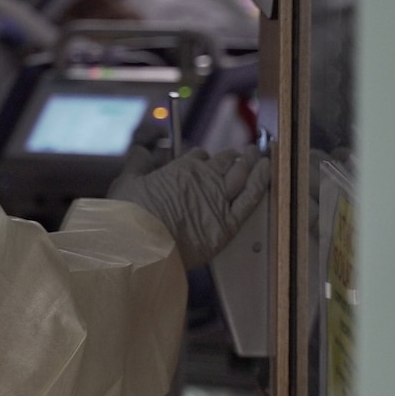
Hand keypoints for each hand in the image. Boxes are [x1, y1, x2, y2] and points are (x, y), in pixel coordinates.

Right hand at [108, 146, 271, 268]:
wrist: (140, 245)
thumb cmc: (130, 216)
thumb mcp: (126, 182)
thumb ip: (137, 163)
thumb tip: (141, 150)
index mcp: (181, 169)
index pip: (198, 157)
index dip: (202, 158)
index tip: (203, 159)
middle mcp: (204, 180)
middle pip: (224, 163)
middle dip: (232, 156)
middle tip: (242, 152)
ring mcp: (219, 200)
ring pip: (241, 174)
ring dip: (251, 162)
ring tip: (257, 155)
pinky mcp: (228, 224)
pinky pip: (251, 198)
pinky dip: (262, 180)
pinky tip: (268, 170)